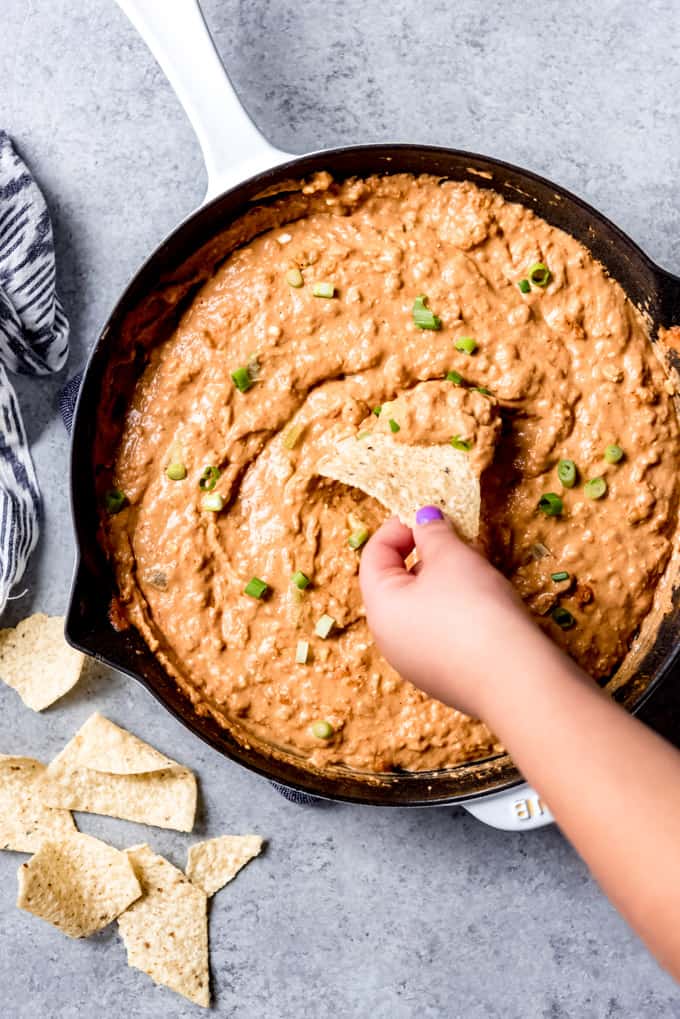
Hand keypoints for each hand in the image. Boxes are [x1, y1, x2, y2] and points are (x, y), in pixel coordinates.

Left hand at [359, 506, 550, 718]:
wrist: (515, 680)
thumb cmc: (475, 609)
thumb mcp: (453, 558)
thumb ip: (433, 533)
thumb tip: (423, 518)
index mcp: (380, 607)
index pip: (374, 555)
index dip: (399, 527)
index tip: (430, 513)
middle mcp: (388, 639)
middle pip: (395, 583)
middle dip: (423, 555)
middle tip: (456, 539)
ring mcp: (414, 663)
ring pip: (419, 609)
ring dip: (440, 583)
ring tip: (474, 569)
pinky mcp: (443, 678)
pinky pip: (438, 634)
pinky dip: (453, 611)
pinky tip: (484, 606)